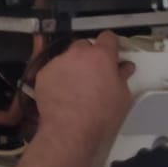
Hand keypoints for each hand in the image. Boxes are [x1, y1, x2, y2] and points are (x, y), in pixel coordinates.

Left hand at [33, 32, 133, 152]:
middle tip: (94, 73)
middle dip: (90, 55)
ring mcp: (59, 62)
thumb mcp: (122, 96)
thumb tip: (123, 68)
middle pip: (85, 45)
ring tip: (76, 86)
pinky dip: (58, 77)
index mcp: (101, 55)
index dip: (111, 45)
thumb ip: (122, 76)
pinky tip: (62, 93)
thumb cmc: (100, 114)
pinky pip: (53, 70)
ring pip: (67, 57)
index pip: (108, 37)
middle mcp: (78, 53)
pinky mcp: (43, 74)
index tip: (112, 53)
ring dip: (73, 66)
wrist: (70, 130)